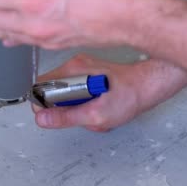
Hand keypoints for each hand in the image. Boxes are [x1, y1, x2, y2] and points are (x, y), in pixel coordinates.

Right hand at [32, 54, 186, 131]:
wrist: (146, 86)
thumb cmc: (128, 96)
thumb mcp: (96, 115)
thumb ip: (67, 117)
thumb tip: (42, 119)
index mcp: (71, 71)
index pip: (39, 87)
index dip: (44, 104)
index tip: (57, 114)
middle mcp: (72, 66)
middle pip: (49, 90)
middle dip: (62, 107)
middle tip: (82, 112)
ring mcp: (78, 68)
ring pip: (60, 92)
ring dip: (73, 106)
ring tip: (91, 109)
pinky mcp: (84, 73)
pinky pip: (71, 90)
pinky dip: (80, 102)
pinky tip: (94, 104)